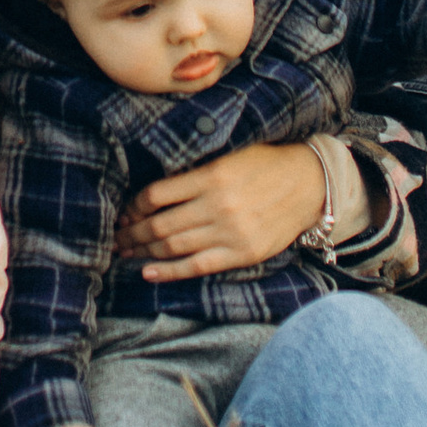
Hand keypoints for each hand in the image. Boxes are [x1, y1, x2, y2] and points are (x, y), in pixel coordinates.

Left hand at [115, 142, 324, 280]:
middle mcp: (218, 205)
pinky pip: (197, 266)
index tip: (124, 212)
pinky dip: (169, 271)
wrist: (310, 184)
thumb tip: (156, 189)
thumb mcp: (230, 155)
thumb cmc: (266, 164)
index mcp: (212, 175)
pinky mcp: (242, 253)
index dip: (134, 206)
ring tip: (125, 252)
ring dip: (144, 251)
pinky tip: (148, 271)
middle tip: (115, 237)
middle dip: (133, 233)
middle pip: (160, 225)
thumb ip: (197, 171)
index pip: (157, 194)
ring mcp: (230, 232)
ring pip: (174, 247)